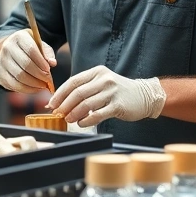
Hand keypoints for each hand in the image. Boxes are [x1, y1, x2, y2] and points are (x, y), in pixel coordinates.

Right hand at [0, 29, 56, 92]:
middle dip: (39, 74)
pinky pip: (14, 85)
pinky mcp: (0, 75)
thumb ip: (47, 52)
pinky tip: (37, 88)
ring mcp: (2, 62)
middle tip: (48, 80)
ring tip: (44, 85)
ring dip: (35, 83)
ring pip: (20, 76)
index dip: (41, 62)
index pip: (31, 50)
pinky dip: (27, 89)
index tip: (49, 70)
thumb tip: (52, 63)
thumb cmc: (31, 48)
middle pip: (25, 65)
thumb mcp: (40, 45)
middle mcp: (7, 48)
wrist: (12, 51)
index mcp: (19, 37)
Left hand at [47, 65, 165, 126]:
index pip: (73, 81)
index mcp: (98, 72)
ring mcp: (112, 92)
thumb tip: (61, 102)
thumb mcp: (102, 83)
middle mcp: (105, 80)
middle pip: (77, 93)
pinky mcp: (118, 105)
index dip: (60, 94)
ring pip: (86, 104)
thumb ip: (85, 89)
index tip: (51, 104)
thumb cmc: (118, 91)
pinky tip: (82, 123)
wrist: (144, 95)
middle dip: (64, 106)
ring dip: (73, 114)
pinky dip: (86, 121)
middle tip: (58, 114)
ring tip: (69, 120)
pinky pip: (97, 115)